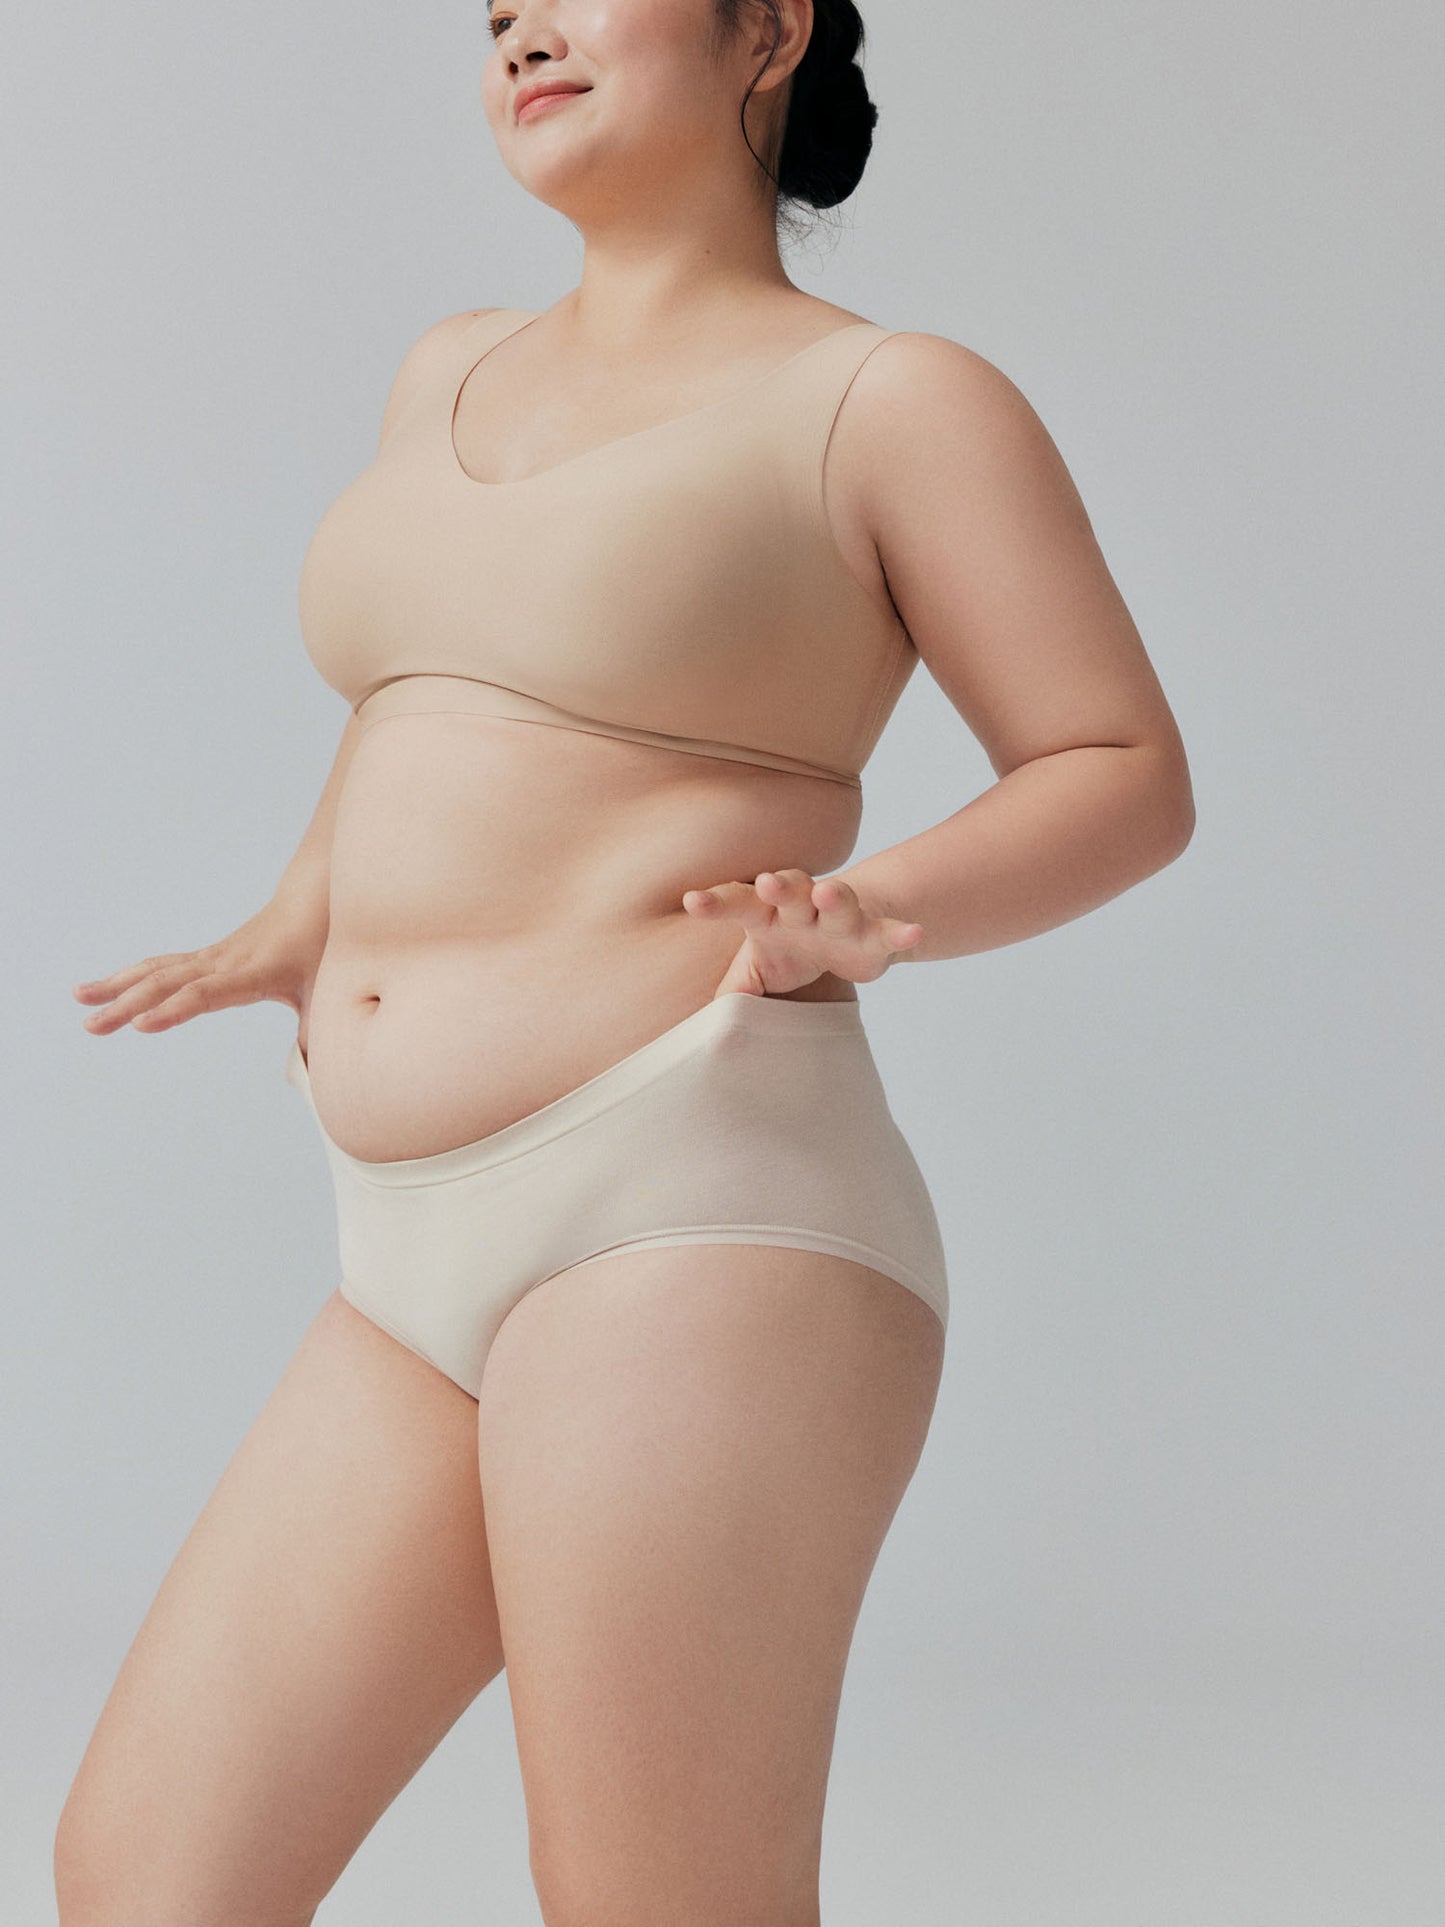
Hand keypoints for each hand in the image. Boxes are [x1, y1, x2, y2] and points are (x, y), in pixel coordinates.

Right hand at [72, 897, 328, 1038]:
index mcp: (253, 975)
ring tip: (79, 998)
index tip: (140, 1026)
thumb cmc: (320, 949)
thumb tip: (317, 1074)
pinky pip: (162, 966)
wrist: (313, 900)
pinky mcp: (206, 957)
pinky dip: (130, 976)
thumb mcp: (324, 992)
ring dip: (116, 985)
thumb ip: (316, 1032)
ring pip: (157, 970)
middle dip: (126, 1005)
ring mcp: (212, 958)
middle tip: (91, 1027)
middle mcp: (224, 964)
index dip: (174, 1010)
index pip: (206, 995)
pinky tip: (103, 988)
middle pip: (168, 983)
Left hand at [682, 868, 922, 998]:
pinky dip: (900, 932)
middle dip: (779, 886)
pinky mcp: (872, 934)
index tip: (692, 902)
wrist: (846, 935)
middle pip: (789, 891)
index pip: (738, 903)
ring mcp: (838, 918)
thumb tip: (710, 1030)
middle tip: (767, 882)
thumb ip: (734, 993)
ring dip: (833, 896)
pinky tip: (915, 932)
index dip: (715, 903)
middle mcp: (801, 907)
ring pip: (836, 902)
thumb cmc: (790, 950)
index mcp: (765, 914)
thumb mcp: (758, 973)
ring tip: (826, 893)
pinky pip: (886, 932)